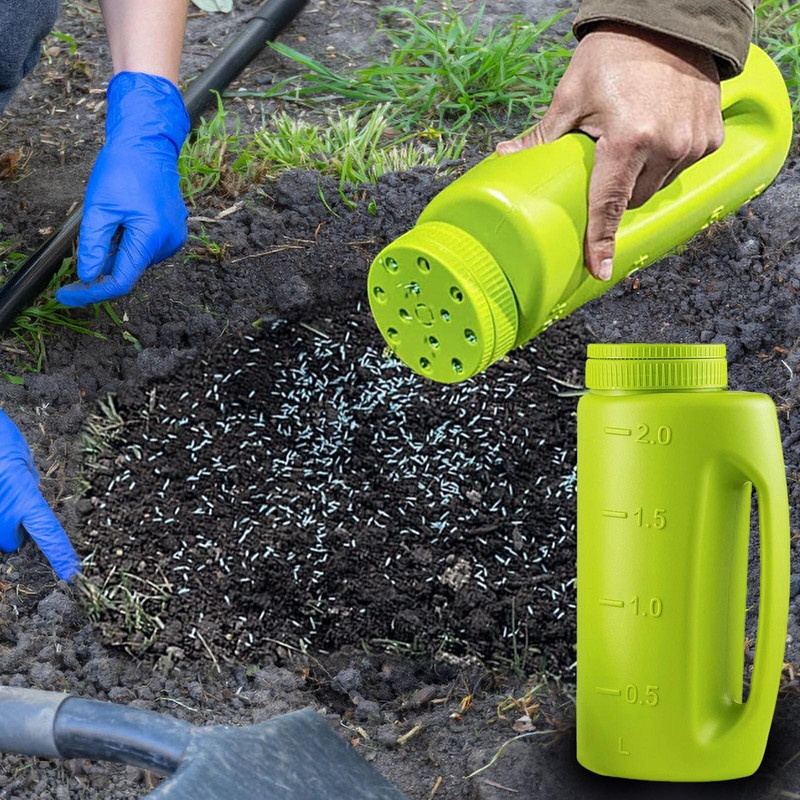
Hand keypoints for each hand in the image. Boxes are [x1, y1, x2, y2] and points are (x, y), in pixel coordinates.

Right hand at [0, 410, 79, 580]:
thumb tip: (31, 504)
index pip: (49, 534)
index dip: (61, 555)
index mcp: (26, 499)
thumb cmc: (1, 442)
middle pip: (12, 542)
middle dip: (14, 530)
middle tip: (11, 503)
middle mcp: (4, 514)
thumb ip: (30, 491)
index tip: (72, 574)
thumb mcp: (26, 465)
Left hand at [56, 71, 189, 306]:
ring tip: (110, 219)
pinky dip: (129, 243)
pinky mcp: (174, 232)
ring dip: (117, 251)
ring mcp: (174, 238)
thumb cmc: (124, 169)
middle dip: (104, 265)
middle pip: (129, 269)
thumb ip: (94, 245)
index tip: (67, 295)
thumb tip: (88, 276)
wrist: (150, 145)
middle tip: (85, 243)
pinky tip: (123, 220)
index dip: (92, 292)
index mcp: (151, 238)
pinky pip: (146, 248)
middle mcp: (168, 244)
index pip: (121, 281)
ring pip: (137, 259)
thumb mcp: (100, 207)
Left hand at [497, 23, 723, 280]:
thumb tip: (505, 158)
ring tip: (631, 139)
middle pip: (633, 199)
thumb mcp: (571, 95)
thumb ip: (543, 136)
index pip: (609, 205)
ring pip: (658, 186)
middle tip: (604, 161)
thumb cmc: (615, 54)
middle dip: (615, 191)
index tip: (599, 270)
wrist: (667, 20)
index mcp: (628, 140)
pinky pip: (681, 167)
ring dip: (641, 176)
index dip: (601, 240)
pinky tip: (656, 131)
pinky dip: (666, 159)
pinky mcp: (711, 136)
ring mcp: (694, 143)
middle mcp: (667, 146)